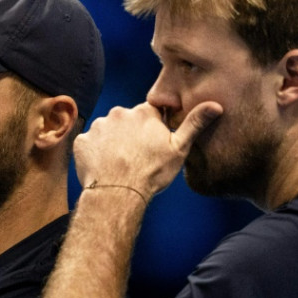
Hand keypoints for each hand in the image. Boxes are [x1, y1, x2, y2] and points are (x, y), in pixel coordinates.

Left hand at [74, 101, 221, 197]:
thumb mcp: (179, 149)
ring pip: (108, 131)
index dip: (153, 128)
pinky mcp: (82, 141)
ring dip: (112, 142)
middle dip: (131, 134)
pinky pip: (90, 143)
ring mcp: (98, 126)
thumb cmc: (151, 173)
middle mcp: (119, 113)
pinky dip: (96, 153)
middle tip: (137, 156)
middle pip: (127, 120)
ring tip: (120, 163)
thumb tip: (216, 105)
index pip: (150, 113)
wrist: (118, 193)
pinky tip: (104, 167)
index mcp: (144, 113)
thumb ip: (194, 124)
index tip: (153, 144)